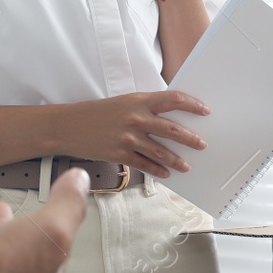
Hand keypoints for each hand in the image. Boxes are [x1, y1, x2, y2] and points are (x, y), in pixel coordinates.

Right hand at [58, 90, 209, 177]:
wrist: (68, 126)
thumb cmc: (96, 113)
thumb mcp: (123, 102)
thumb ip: (144, 108)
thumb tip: (169, 118)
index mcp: (138, 101)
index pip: (173, 99)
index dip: (192, 104)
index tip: (204, 110)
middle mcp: (136, 118)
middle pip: (172, 129)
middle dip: (190, 138)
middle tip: (202, 144)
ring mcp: (128, 138)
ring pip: (161, 151)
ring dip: (177, 160)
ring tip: (187, 165)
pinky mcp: (120, 154)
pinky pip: (145, 165)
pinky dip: (158, 171)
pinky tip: (167, 174)